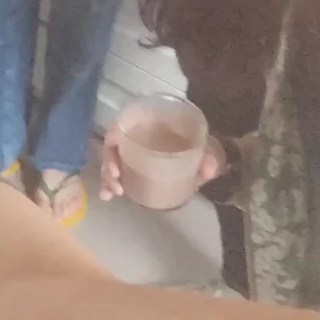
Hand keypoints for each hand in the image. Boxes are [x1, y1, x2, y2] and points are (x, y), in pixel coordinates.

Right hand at [99, 127, 225, 201]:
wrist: (207, 159)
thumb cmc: (203, 147)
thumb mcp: (210, 149)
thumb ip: (211, 156)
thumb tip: (208, 168)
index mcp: (154, 123)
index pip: (125, 123)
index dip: (114, 136)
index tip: (113, 152)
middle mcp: (139, 135)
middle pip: (115, 145)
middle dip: (109, 165)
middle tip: (116, 185)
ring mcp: (136, 152)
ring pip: (113, 160)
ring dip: (107, 177)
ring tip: (111, 194)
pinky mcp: (135, 167)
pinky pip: (118, 172)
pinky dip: (110, 183)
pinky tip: (108, 196)